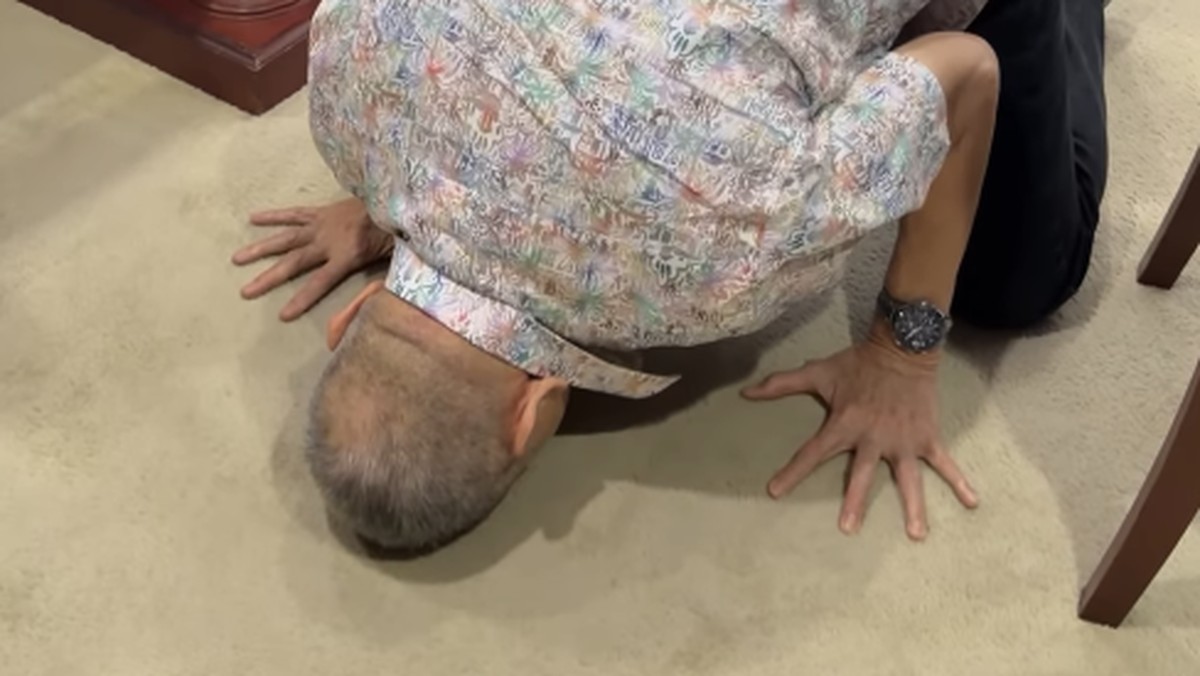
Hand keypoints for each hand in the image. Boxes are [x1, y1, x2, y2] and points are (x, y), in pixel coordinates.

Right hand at [232, 198, 392, 320]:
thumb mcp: (396, 260)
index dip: (302, 298)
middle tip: (245, 291)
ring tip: (237, 258)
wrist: (397, 197)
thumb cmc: (399, 232)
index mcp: (348, 254)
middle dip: (269, 278)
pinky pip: (295, 213)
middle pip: (294, 262)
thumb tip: (379, 303)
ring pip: (287, 238)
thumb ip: (386, 280)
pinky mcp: (322, 212)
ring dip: (261, 248)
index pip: (320, 282)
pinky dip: (274, 216)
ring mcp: (322, 224)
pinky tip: (253, 218)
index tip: (282, 314)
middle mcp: (329, 240)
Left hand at [741, 334, 977, 539]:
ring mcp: (903, 440)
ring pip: (907, 478)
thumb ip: (781, 384)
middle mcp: (873, 437)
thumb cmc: (857, 364)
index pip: (812, 453)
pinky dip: (960, 481)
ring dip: (912, 505)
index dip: (792, 472)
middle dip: (854, 501)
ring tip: (916, 534)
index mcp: (844, 424)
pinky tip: (973, 501)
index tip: (775, 491)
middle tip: (847, 528)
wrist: (901, 347)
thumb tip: (745, 392)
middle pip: (861, 474)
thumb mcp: (818, 372)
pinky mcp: (927, 437)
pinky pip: (944, 462)